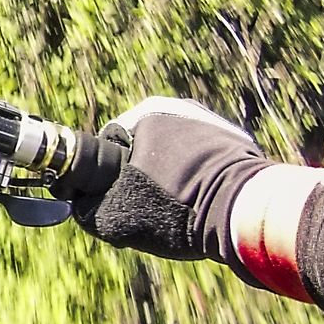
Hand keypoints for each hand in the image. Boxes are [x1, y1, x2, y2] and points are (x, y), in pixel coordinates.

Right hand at [64, 97, 275, 270]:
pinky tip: (203, 205)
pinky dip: (201, 180)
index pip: (110, 144)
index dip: (108, 177)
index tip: (117, 201)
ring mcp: (213, 122)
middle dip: (144, 176)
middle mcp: (180, 107)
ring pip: (178, 156)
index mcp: (147, 112)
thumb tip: (80, 206)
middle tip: (150, 209)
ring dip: (175, 178)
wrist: (243, 212)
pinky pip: (206, 162)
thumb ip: (88, 208)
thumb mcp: (115, 216)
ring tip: (181, 211)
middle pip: (146, 149)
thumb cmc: (175, 208)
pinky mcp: (240, 142)